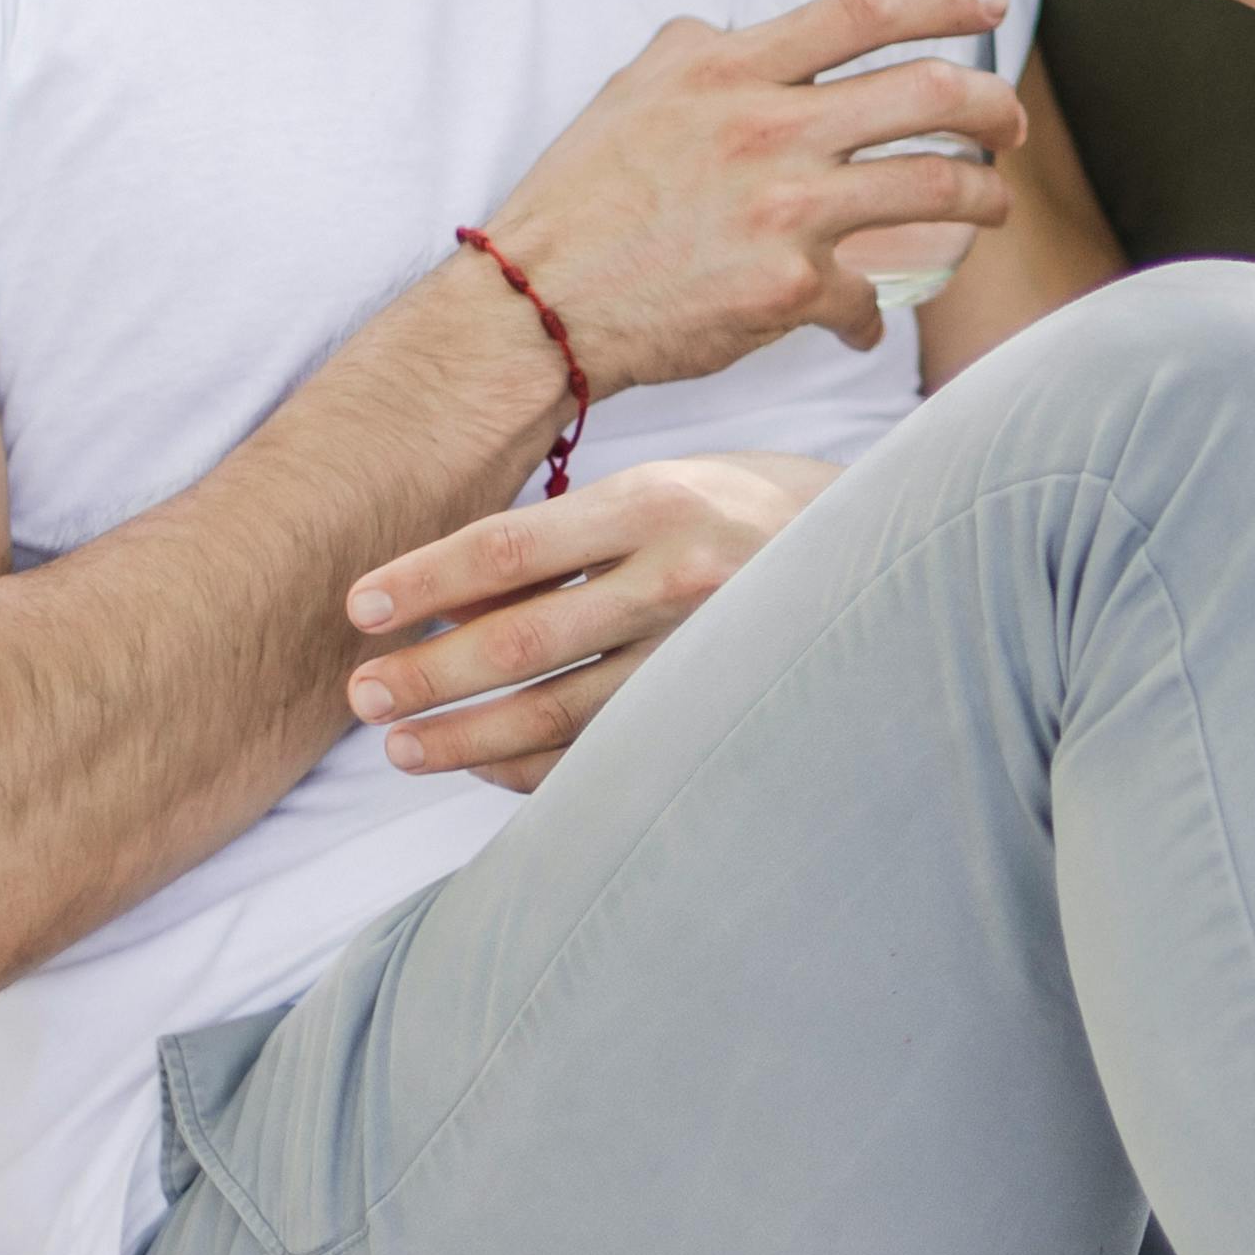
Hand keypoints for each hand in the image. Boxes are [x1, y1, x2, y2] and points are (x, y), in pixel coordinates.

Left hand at [341, 452, 832, 789]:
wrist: (897, 557)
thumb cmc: (755, 513)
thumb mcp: (674, 486)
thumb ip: (579, 530)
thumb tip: (457, 589)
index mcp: (655, 500)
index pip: (505, 547)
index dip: (421, 581)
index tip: (357, 609)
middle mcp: (681, 577)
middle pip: (520, 639)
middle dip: (427, 674)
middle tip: (362, 696)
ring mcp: (706, 654)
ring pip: (560, 711)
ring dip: (467, 737)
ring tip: (402, 749)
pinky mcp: (722, 712)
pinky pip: (609, 756)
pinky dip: (537, 768)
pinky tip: (486, 768)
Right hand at [475, 0, 1026, 394]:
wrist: (536, 305)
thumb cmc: (580, 202)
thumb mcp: (634, 92)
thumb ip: (701, 53)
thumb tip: (744, 32)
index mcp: (729, 71)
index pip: (862, 12)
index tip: (990, 3)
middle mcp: (766, 129)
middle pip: (928, 93)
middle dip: (994, 106)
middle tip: (1010, 126)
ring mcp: (786, 210)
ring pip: (935, 187)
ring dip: (985, 199)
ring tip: (994, 207)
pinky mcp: (791, 288)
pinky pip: (869, 298)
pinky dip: (874, 317)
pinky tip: (866, 325)